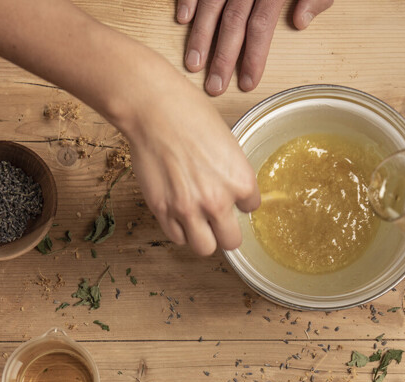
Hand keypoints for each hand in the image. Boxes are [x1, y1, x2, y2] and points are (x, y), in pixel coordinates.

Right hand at [122, 58, 259, 254]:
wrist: (153, 109)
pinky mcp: (162, 211)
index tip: (231, 193)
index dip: (240, 201)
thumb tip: (233, 191)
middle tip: (217, 219)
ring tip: (197, 221)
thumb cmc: (190, 115)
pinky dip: (179, 230)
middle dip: (225, 230)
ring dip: (203, 237)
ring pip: (205, 248)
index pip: (251, 208)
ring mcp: (188, 209)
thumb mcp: (227, 143)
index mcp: (240, 181)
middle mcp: (217, 201)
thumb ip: (232, 173)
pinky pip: (177, 238)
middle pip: (231, 241)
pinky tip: (178, 213)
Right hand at [177, 0, 333, 94]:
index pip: (261, 26)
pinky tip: (182, 20)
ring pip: (211, 4)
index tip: (247, 83)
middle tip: (214, 87)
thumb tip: (301, 22)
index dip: (253, 55)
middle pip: (233, 21)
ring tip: (192, 64)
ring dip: (200, 35)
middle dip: (222, 56)